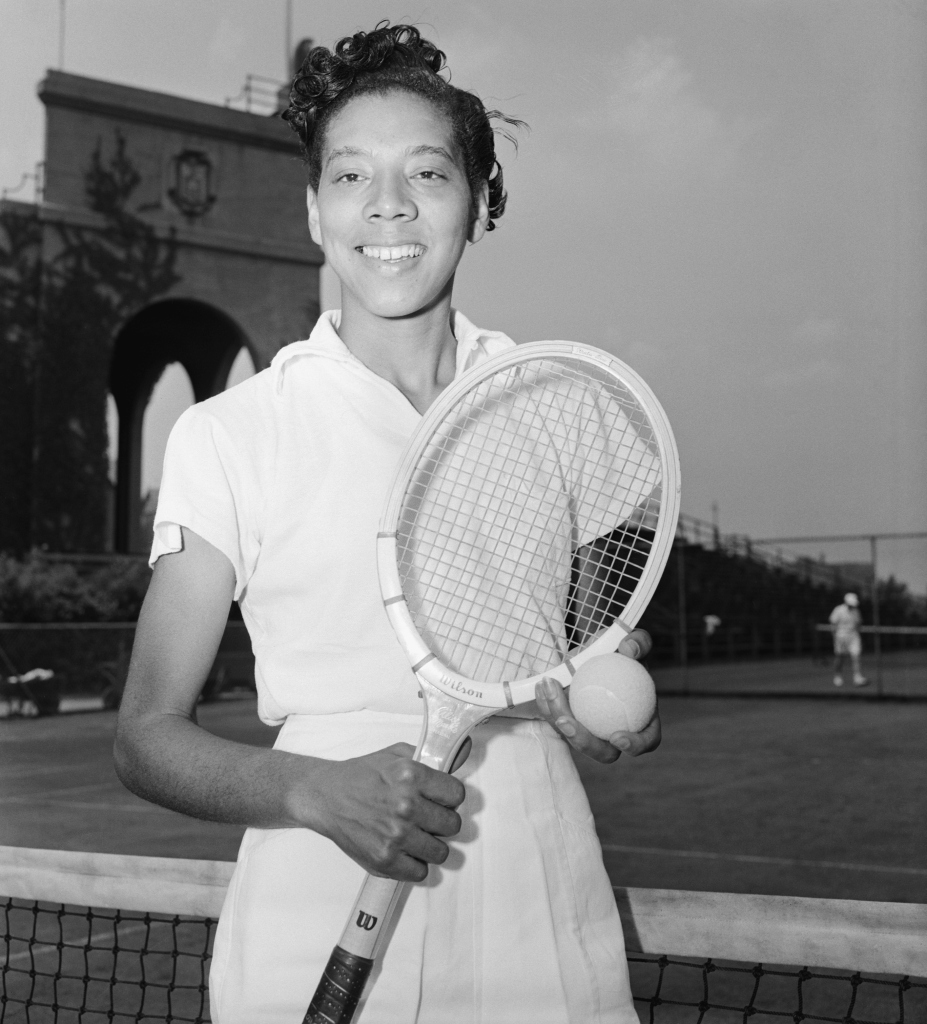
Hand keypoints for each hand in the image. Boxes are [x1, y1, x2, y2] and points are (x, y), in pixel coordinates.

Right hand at [303, 743, 465, 881]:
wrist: (326, 796)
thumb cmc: (362, 775)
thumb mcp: (397, 754)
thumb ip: (432, 755)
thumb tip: (464, 751)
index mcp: (411, 776)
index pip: (456, 794)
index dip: (450, 797)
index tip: (441, 799)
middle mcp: (405, 806)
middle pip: (452, 825)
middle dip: (442, 821)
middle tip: (427, 818)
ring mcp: (395, 836)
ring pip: (440, 852)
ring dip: (431, 845)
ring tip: (417, 835)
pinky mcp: (384, 860)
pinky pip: (420, 872)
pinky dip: (415, 864)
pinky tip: (405, 850)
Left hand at [535, 629, 661, 763]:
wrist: (597, 653)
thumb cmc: (620, 651)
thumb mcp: (631, 642)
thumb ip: (638, 641)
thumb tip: (630, 649)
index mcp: (643, 720)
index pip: (647, 741)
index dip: (635, 745)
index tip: (617, 736)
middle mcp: (617, 733)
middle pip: (604, 751)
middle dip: (582, 742)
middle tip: (566, 722)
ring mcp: (592, 732)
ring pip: (573, 736)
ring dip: (557, 716)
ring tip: (549, 689)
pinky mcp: (571, 724)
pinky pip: (558, 720)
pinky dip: (548, 704)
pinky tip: (542, 684)